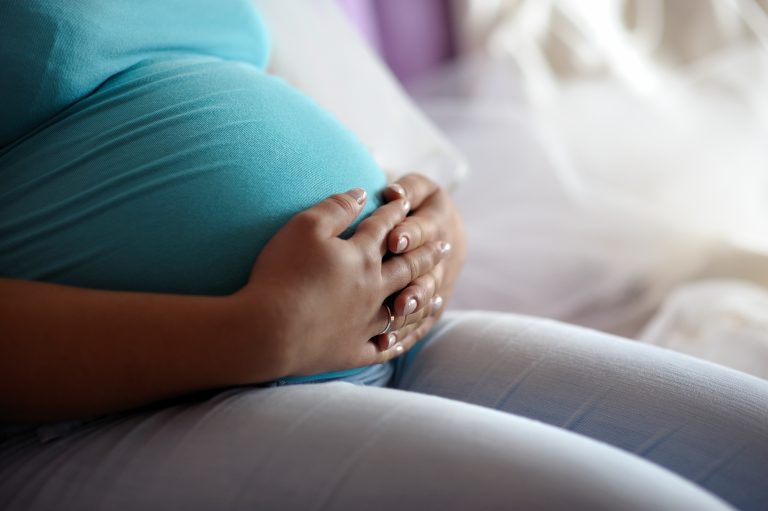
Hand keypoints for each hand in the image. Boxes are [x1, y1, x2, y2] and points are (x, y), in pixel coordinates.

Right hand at [230, 188, 450, 378]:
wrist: (267, 330)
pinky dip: (396, 342)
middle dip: (426, 253)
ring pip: (403, 308)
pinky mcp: (352, 351)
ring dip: (421, 297)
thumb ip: (336, 207)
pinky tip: (400, 339)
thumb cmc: (283, 273)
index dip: (395, 212)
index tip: (408, 203)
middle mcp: (372, 288)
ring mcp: (365, 323)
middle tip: (444, 246)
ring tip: (436, 291)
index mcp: (362, 256)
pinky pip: (383, 347)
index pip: (384, 228)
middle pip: (407, 267)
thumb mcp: (304, 227)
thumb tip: (362, 193)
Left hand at [372, 174, 466, 351]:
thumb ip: (407, 189)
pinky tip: (386, 345)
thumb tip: (393, 193)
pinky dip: (405, 335)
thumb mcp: (417, 189)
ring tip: (396, 321)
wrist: (439, 227)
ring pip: (428, 300)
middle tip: (399, 299)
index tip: (394, 241)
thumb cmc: (415, 202)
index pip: (427, 228)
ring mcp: (440, 282)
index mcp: (440, 221)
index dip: (412, 235)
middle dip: (416, 286)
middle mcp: (444, 255)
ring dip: (413, 312)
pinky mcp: (432, 304)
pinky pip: (421, 323)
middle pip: (431, 272)